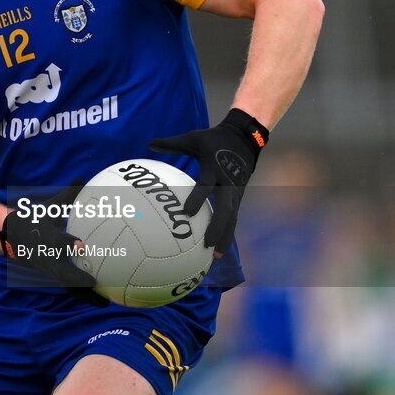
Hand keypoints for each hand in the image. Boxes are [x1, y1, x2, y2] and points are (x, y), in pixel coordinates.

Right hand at [0, 181, 109, 306]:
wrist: (13, 238)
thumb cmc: (36, 220)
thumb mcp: (49, 208)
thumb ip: (67, 195)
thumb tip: (80, 178)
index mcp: (45, 240)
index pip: (55, 242)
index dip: (66, 243)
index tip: (80, 245)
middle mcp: (47, 258)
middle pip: (61, 273)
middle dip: (77, 280)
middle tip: (96, 285)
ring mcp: (50, 270)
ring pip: (68, 285)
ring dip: (84, 295)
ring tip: (105, 305)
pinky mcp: (55, 276)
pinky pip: (71, 287)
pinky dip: (85, 294)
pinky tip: (102, 300)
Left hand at [149, 108, 268, 255]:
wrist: (245, 139)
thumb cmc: (215, 139)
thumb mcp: (194, 138)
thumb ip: (172, 143)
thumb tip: (149, 144)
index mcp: (215, 169)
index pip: (205, 186)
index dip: (198, 198)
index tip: (187, 212)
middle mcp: (228, 184)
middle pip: (225, 210)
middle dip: (218, 228)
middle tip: (207, 244)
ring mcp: (235, 193)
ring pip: (232, 219)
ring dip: (225, 237)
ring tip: (215, 257)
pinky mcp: (238, 198)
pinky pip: (232, 218)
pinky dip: (227, 234)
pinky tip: (218, 250)